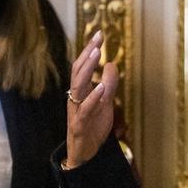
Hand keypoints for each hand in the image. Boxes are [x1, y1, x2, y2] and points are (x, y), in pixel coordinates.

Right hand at [66, 30, 118, 168]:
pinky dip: (93, 98)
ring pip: (78, 86)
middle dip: (87, 54)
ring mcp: (76, 111)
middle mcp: (75, 98)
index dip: (89, 50)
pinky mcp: (79, 125)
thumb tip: (111, 64)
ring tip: (96, 54)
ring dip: (88, 69)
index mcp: (80, 91)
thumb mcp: (105, 103)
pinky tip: (101, 88)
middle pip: (78, 71)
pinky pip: (85, 109)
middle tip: (97, 38)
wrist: (85, 154)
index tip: (99, 33)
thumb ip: (109, 84)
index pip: (82, 66)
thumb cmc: (92, 127)